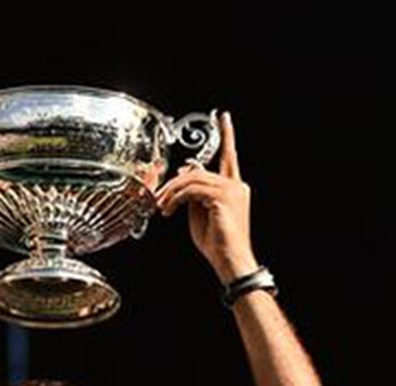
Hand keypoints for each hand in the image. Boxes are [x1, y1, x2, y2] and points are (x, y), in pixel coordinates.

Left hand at [156, 112, 257, 282]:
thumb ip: (193, 192)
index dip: (227, 134)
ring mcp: (232, 190)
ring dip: (171, 193)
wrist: (229, 259)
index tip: (223, 117)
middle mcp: (236, 184)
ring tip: (162, 209)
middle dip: (174, 183)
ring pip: (192, 180)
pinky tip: (169, 211)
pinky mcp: (223, 197)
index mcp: (234, 186)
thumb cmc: (215, 241)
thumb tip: (184, 173)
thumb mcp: (199, 212)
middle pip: (198, 171)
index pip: (229, 155)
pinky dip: (176, 199)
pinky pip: (191, 190)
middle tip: (159, 198)